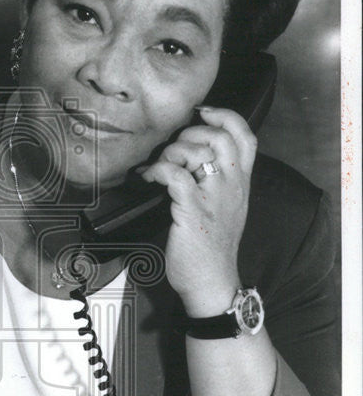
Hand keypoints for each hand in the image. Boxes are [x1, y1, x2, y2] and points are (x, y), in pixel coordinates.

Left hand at [140, 105, 256, 315]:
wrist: (212, 282)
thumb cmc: (212, 247)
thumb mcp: (226, 208)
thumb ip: (219, 181)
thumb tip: (193, 155)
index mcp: (241, 183)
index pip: (246, 136)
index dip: (225, 116)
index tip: (202, 113)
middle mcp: (232, 186)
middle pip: (219, 137)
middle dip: (190, 134)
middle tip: (172, 152)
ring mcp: (214, 198)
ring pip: (199, 151)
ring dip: (172, 151)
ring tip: (160, 167)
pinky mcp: (193, 212)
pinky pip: (175, 175)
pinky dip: (157, 170)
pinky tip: (148, 179)